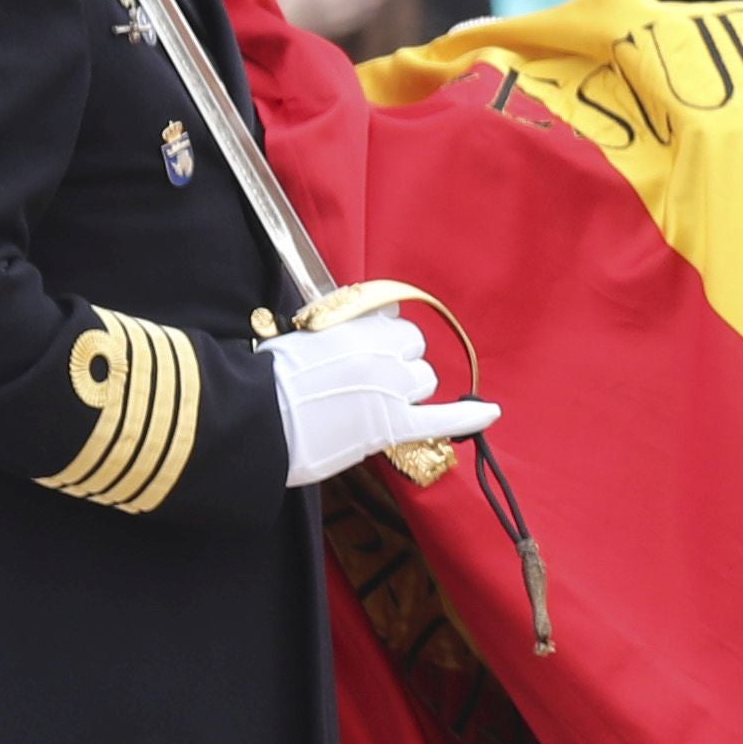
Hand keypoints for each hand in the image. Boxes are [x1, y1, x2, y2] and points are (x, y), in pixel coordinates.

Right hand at [267, 306, 498, 486]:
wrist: (252, 419)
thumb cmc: (264, 381)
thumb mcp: (301, 338)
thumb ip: (341, 328)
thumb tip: (371, 319)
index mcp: (355, 328)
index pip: (396, 324)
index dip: (388, 343)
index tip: (372, 354)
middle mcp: (379, 352)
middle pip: (414, 353)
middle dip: (400, 367)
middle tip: (368, 386)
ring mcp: (389, 389)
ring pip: (425, 381)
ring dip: (410, 392)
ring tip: (377, 407)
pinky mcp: (391, 425)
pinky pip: (443, 418)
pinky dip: (469, 417)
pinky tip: (490, 412)